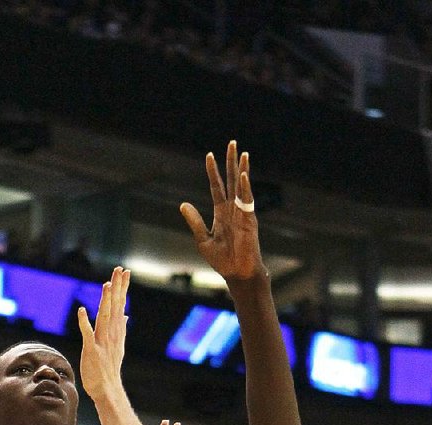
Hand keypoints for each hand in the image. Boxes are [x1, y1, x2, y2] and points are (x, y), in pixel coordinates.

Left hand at [78, 266, 129, 400]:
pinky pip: (87, 334)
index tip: (125, 272)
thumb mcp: (117, 345)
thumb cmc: (109, 367)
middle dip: (117, 288)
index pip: (120, 304)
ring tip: (107, 284)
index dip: (122, 288)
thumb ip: (121, 328)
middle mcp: (111, 334)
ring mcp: (102, 342)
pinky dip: (84, 322)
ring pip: (105, 317)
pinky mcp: (92, 350)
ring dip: (106, 301)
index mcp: (116, 331)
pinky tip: (82, 310)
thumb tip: (126, 315)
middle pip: (115, 306)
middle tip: (120, 270)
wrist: (107, 388)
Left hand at [180, 140, 264, 281]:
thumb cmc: (223, 260)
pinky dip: (245, 188)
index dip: (213, 172)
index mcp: (221, 213)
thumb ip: (195, 221)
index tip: (209, 155)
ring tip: (242, 153)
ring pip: (241, 187)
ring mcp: (242, 214)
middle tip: (232, 143)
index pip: (217, 187)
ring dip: (242, 169)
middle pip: (232, 180)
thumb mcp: (203, 239)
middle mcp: (233, 210)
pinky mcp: (249, 221)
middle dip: (231, 162)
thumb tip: (183, 204)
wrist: (237, 274)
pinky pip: (247, 201)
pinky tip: (243, 175)